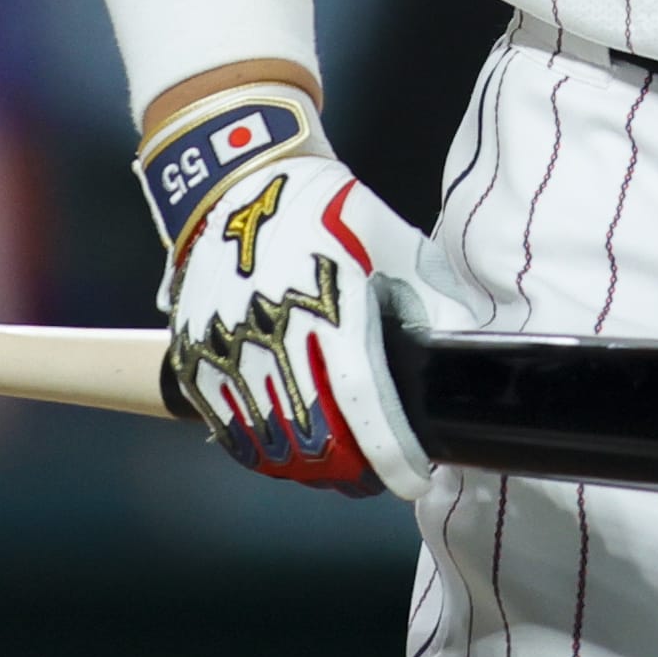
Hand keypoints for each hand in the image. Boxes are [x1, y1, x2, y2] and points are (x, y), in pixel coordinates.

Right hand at [143, 87, 430, 497]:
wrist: (241, 178)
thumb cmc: (325, 210)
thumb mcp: (395, 244)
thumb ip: (432, 303)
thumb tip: (462, 354)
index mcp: (329, 310)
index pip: (364, 410)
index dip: (393, 458)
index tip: (415, 478)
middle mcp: (272, 337)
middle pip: (315, 440)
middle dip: (355, 471)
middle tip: (380, 472)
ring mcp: (226, 351)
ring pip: (269, 444)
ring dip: (308, 467)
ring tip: (338, 466)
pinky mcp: (195, 355)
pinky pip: (228, 428)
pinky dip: (261, 450)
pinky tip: (288, 449)